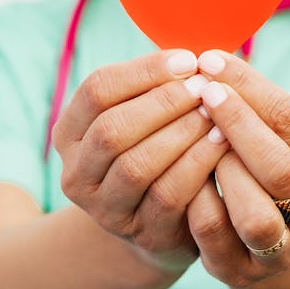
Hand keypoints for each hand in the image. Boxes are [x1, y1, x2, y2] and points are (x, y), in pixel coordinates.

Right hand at [51, 49, 229, 273]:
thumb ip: (154, 87)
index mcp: (68, 133)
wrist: (162, 222)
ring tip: (215, 111)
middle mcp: (76, 173)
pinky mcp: (141, 233)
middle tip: (204, 86)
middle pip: (112, 128)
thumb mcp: (141, 117)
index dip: (144, 71)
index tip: (188, 60)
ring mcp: (105, 209)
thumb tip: (194, 55)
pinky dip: (198, 163)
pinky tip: (221, 142)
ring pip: (137, 164)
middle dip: (163, 102)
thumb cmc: (156, 149)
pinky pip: (168, 195)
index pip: (97, 89)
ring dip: (181, 132)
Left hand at [185, 50, 289, 288]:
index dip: (248, 86)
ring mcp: (284, 251)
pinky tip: (181, 172)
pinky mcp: (243, 273)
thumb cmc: (267, 169)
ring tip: (199, 139)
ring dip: (221, 171)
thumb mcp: (278, 137)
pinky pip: (214, 235)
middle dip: (236, 124)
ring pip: (254, 214)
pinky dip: (196, 199)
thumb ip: (256, 104)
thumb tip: (211, 57)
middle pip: (280, 168)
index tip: (210, 59)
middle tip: (201, 92)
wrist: (270, 246)